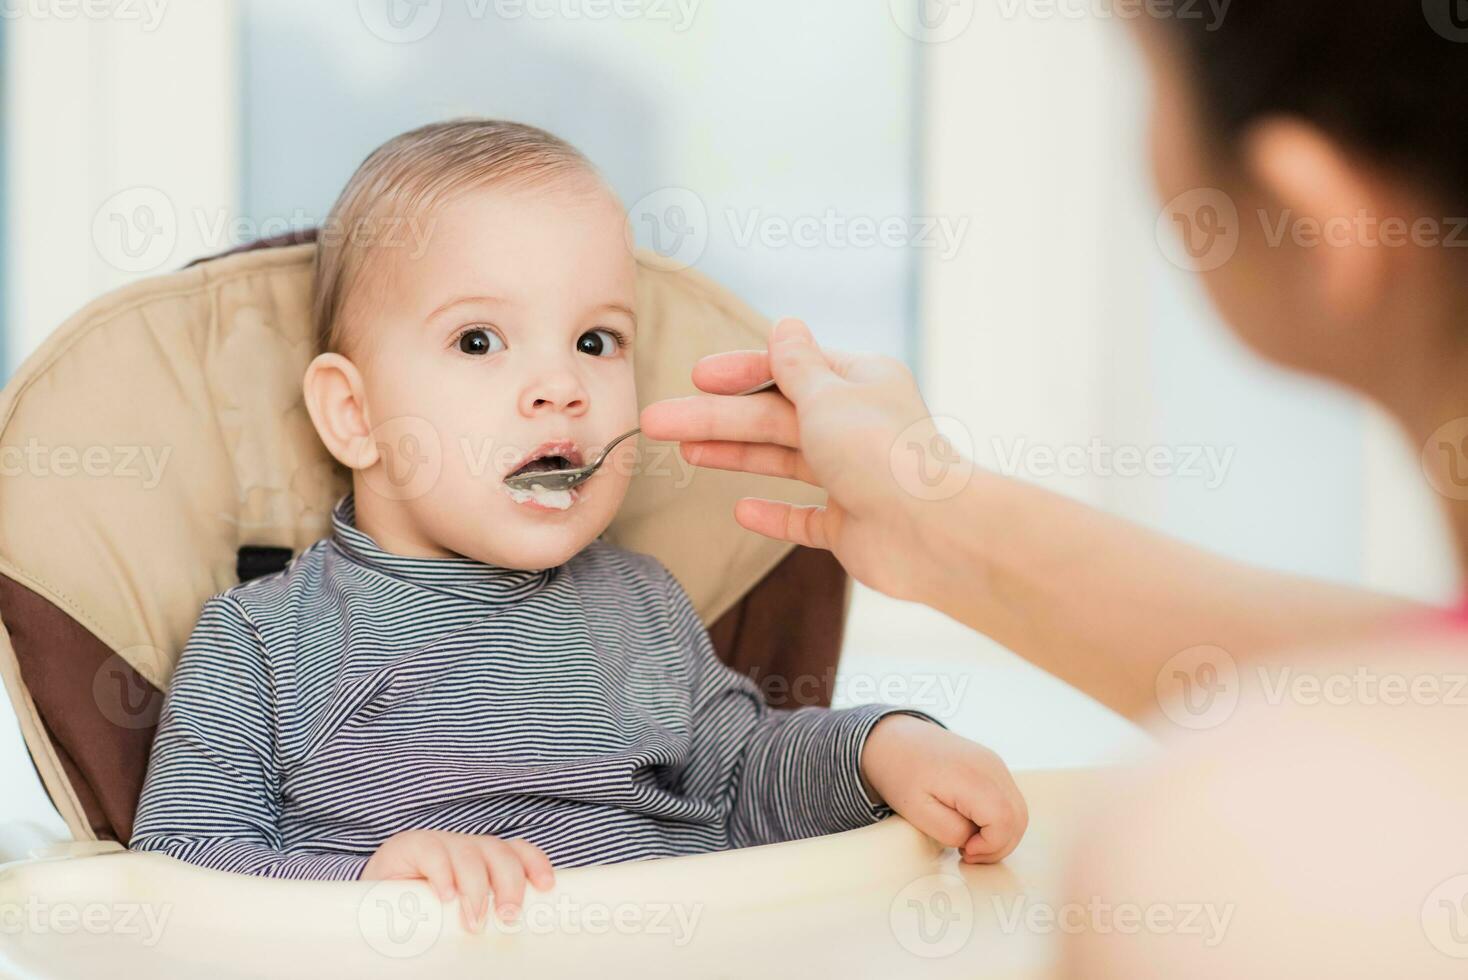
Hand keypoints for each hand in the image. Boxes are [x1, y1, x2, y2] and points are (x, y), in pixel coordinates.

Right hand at [362, 829, 554, 931]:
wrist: (370, 903)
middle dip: (510, 882)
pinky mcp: (410, 846)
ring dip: (476, 887)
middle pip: (499, 852)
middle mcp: (467, 848)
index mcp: (486, 860)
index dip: (535, 863)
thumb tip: (509, 952)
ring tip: (473, 921)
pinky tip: (445, 896)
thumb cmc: (423, 914)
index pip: (519, 850)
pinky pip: (432, 851)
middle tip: (508, 916)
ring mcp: (440, 844)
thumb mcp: (458, 915)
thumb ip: (482, 918)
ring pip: (470, 853)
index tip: (547, 888)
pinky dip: (443, 873)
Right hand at [639, 317, 963, 605]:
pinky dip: (774, 513)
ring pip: (783, 460)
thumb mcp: (826, 395)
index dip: (740, 372)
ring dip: (734, 454)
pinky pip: (804, 516)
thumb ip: (795, 367)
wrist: (931, 533)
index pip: (790, 369)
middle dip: (716, 418)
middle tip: (657, 422)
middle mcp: (856, 426)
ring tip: (684, 453)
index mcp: (860, 383)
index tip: (696, 377)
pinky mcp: (850, 524)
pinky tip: (742, 510)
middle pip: (774, 417)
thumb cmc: (882, 454)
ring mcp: (852, 477)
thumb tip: (785, 325)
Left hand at [859, 714, 1027, 863]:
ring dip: (1000, 835)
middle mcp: (991, 767)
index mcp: (972, 777)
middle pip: (1018, 819)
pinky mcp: (993, 766)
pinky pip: (1009, 800)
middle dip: (998, 846)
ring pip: (1018, 811)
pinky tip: (972, 824)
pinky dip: (999, 820)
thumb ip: (951, 831)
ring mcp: (995, 764)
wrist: (895, 739)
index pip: (1004, 821)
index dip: (991, 846)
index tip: (964, 851)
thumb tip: (975, 839)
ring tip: (969, 840)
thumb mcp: (917, 811)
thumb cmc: (901, 773)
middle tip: (967, 852)